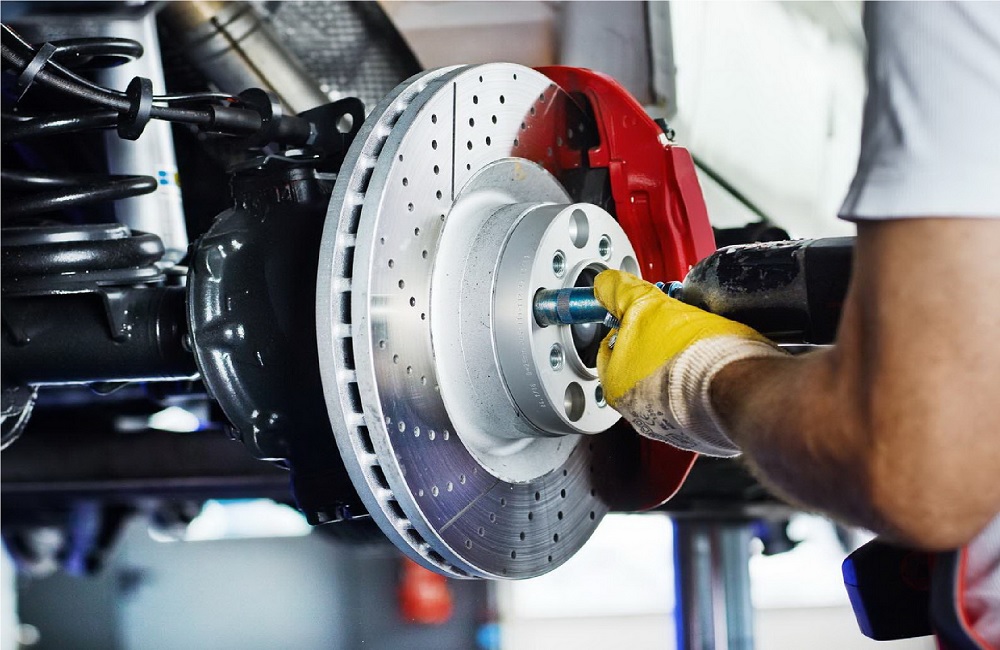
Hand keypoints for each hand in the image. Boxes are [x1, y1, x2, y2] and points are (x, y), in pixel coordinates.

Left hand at [595, 270, 784, 456]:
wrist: (741, 384)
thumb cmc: (692, 353)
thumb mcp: (648, 307)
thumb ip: (621, 293)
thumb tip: (607, 284)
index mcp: (617, 386)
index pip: (609, 349)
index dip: (626, 324)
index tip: (639, 314)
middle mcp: (639, 413)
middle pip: (639, 367)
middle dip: (655, 345)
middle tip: (673, 327)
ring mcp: (671, 426)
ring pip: (668, 386)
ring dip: (680, 365)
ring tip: (697, 347)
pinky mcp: (702, 432)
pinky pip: (696, 402)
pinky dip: (702, 386)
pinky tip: (712, 369)